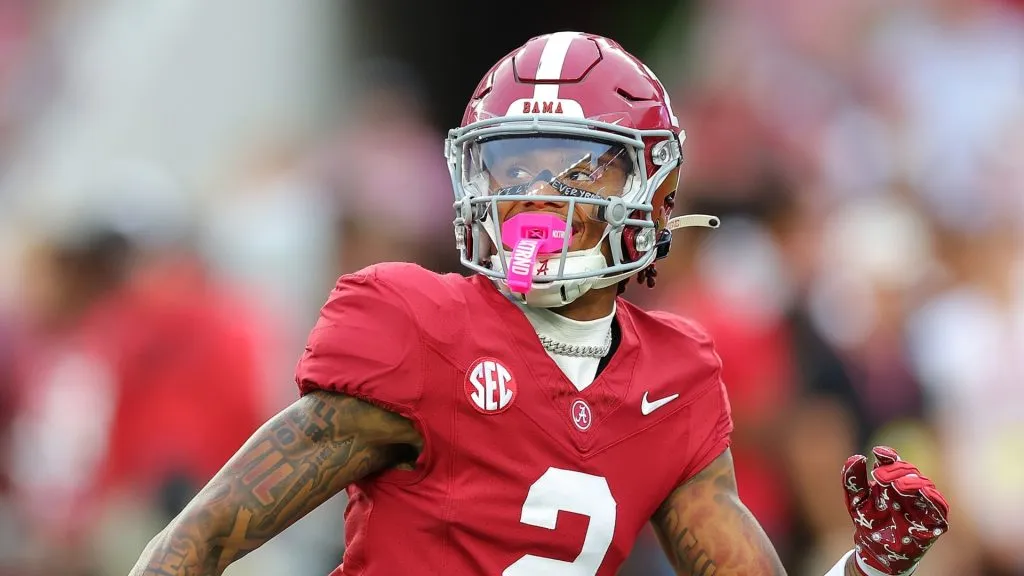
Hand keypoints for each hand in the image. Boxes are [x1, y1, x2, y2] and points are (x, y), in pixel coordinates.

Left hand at [841, 446, 948, 574]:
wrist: (874, 552)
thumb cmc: (868, 523)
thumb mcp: (856, 500)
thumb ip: (853, 480)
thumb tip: (857, 456)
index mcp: (891, 481)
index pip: (894, 463)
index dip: (888, 456)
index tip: (878, 452)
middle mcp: (908, 490)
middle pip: (910, 472)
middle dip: (896, 471)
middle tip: (880, 476)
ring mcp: (921, 505)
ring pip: (926, 486)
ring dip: (913, 482)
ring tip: (897, 485)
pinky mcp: (933, 521)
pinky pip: (940, 507)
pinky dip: (934, 498)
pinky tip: (922, 492)